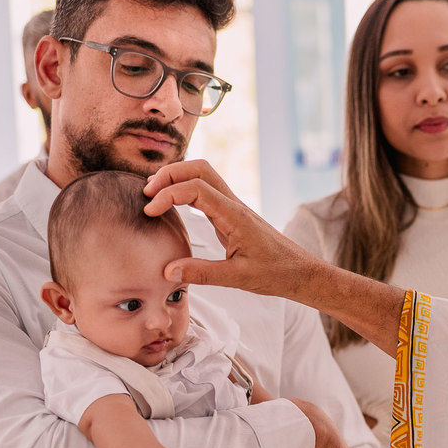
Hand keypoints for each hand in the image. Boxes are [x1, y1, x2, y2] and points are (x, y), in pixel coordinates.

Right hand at [143, 160, 315, 296]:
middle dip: (170, 174)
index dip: (168, 194)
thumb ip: (202, 273)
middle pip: (200, 169)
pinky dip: (186, 190)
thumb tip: (168, 271)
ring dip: (177, 179)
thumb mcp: (238, 278)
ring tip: (154, 195)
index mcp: (235, 216)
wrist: (300, 272)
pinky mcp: (233, 215)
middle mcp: (234, 205)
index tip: (150, 212)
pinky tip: (173, 205)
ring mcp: (234, 208)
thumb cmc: (276, 274)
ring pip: (204, 176)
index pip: (196, 188)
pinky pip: (207, 191)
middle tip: (147, 193)